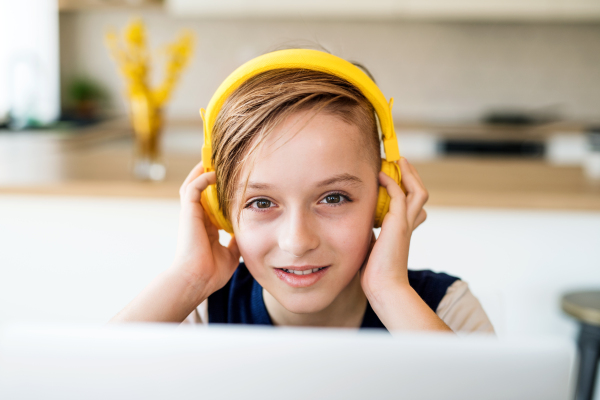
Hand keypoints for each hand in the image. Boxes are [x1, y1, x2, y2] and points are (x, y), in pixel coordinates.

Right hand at [173, 161, 240, 296]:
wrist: (197, 280)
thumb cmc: (211, 273)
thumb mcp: (231, 254)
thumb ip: (237, 241)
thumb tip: (247, 234)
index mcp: (207, 228)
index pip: (213, 203)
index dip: (222, 191)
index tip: (235, 182)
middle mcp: (198, 218)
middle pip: (201, 189)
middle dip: (210, 175)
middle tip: (223, 162)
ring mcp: (191, 214)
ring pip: (193, 184)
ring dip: (203, 170)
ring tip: (215, 157)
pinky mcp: (188, 212)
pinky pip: (194, 187)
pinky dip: (203, 177)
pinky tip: (215, 171)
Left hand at [360, 157, 428, 299]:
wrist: (384, 288)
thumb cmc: (376, 274)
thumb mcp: (372, 247)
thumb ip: (371, 234)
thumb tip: (360, 228)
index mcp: (403, 230)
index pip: (412, 204)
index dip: (407, 188)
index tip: (394, 177)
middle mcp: (409, 224)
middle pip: (419, 192)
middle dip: (411, 175)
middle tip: (400, 162)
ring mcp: (406, 224)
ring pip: (417, 191)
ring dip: (408, 174)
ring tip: (397, 161)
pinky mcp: (398, 224)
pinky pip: (399, 195)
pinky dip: (392, 182)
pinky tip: (381, 176)